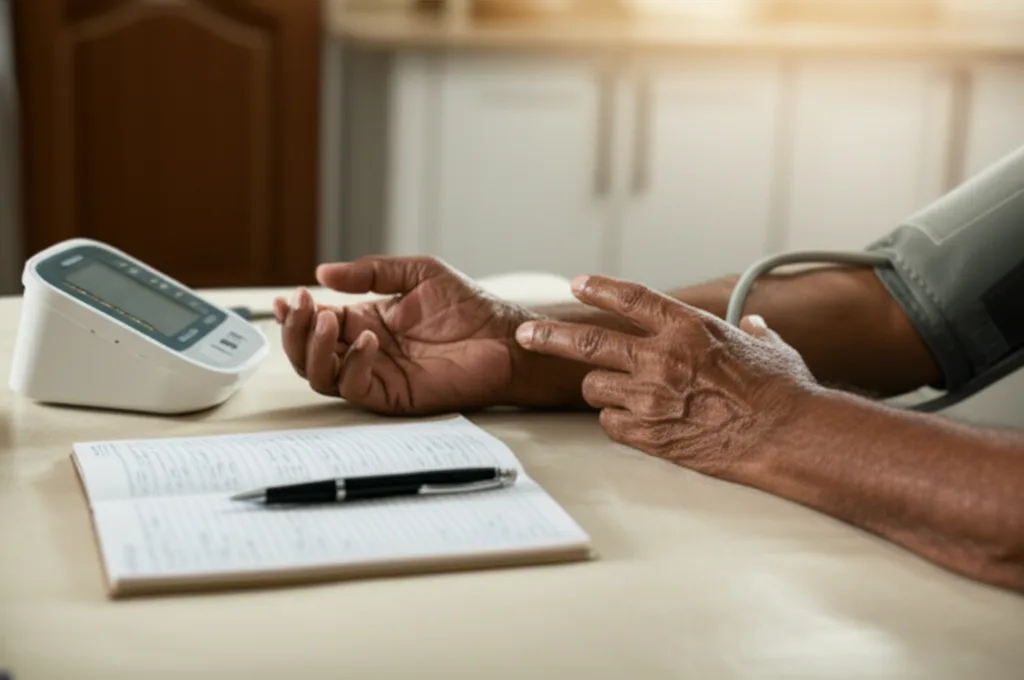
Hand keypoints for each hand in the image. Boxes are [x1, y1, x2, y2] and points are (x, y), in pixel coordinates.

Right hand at [274, 256, 538, 414]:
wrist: (504, 337)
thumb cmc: (470, 306)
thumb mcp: (417, 273)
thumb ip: (370, 273)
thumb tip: (323, 273)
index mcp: (367, 322)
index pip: (318, 323)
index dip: (297, 314)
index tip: (289, 298)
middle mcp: (366, 350)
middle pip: (309, 353)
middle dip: (297, 331)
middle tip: (304, 306)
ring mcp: (378, 374)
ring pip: (321, 375)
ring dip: (316, 348)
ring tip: (329, 319)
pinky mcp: (394, 395)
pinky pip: (355, 388)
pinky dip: (351, 366)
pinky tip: (369, 342)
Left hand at [514, 275, 817, 479]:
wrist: (788, 436)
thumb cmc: (783, 390)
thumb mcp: (769, 346)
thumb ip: (751, 331)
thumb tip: (752, 326)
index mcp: (687, 327)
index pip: (629, 297)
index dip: (598, 288)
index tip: (577, 284)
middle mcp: (661, 357)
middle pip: (587, 342)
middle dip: (548, 336)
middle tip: (526, 334)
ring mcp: (651, 397)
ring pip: (594, 386)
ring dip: (601, 386)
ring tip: (618, 390)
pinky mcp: (650, 434)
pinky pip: (610, 424)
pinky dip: (617, 421)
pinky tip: (633, 420)